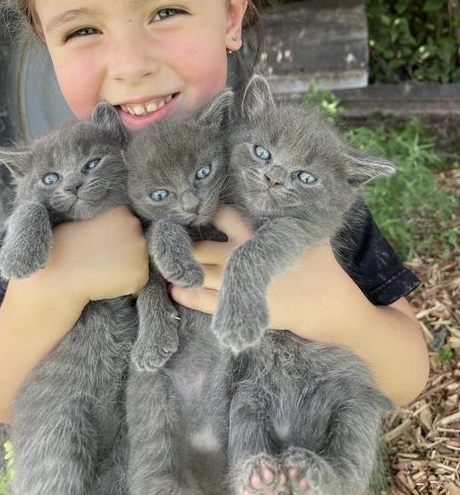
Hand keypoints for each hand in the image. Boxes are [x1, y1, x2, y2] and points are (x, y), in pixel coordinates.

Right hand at [37, 205, 149, 304]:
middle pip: (137, 242)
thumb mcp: (82, 223)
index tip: (101, 243)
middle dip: (124, 251)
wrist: (58, 276)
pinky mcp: (141, 274)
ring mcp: (140, 251)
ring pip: (138, 263)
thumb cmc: (61, 249)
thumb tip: (113, 234)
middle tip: (99, 259)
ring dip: (125, 269)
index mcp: (122, 212)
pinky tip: (106, 283)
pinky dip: (126, 286)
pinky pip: (137, 283)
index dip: (115, 235)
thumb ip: (104, 224)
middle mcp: (135, 227)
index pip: (128, 224)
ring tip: (101, 271)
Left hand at [171, 205, 339, 333]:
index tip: (189, 209)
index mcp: (256, 232)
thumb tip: (283, 189)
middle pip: (200, 245)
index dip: (203, 210)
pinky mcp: (237, 305)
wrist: (327, 304)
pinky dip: (186, 294)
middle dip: (182, 243)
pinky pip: (202, 300)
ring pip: (197, 272)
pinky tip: (176, 288)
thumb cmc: (319, 264)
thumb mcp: (305, 231)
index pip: (221, 213)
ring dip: (179, 269)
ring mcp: (237, 282)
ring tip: (167, 264)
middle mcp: (241, 254)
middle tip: (168, 240)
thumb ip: (288, 212)